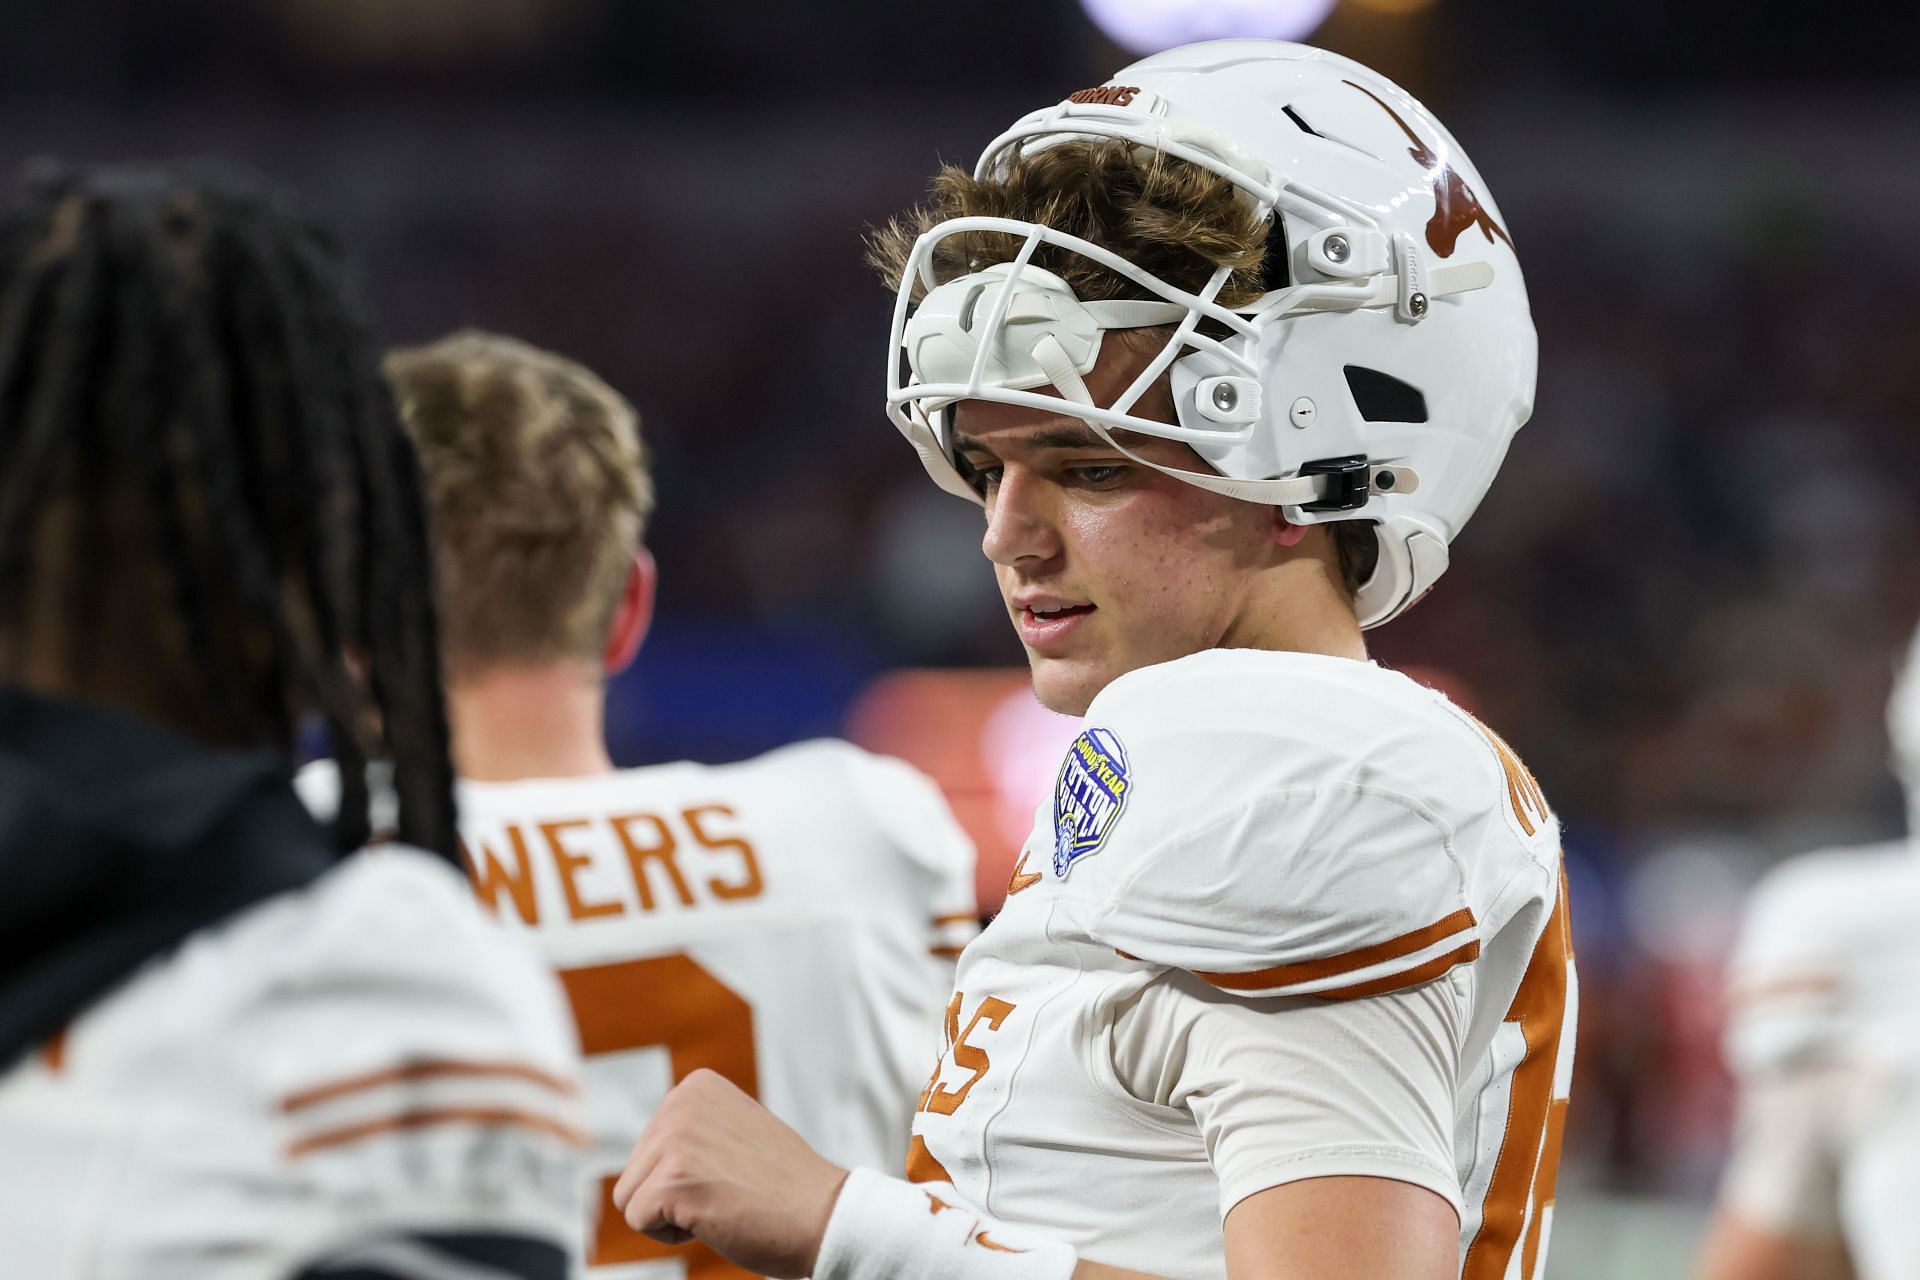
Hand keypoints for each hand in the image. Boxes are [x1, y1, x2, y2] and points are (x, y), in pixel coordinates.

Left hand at [611, 1068, 849, 1278]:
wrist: (823, 1214)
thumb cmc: (785, 1184)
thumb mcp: (735, 1131)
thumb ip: (695, 1128)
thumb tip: (654, 1151)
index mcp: (696, 1086)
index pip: (649, 1145)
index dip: (684, 1174)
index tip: (731, 1171)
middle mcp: (681, 1102)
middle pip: (634, 1171)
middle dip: (672, 1195)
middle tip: (728, 1191)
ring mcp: (675, 1139)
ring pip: (630, 1198)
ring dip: (670, 1215)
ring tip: (720, 1203)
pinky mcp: (670, 1181)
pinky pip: (639, 1222)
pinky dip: (672, 1235)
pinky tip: (715, 1218)